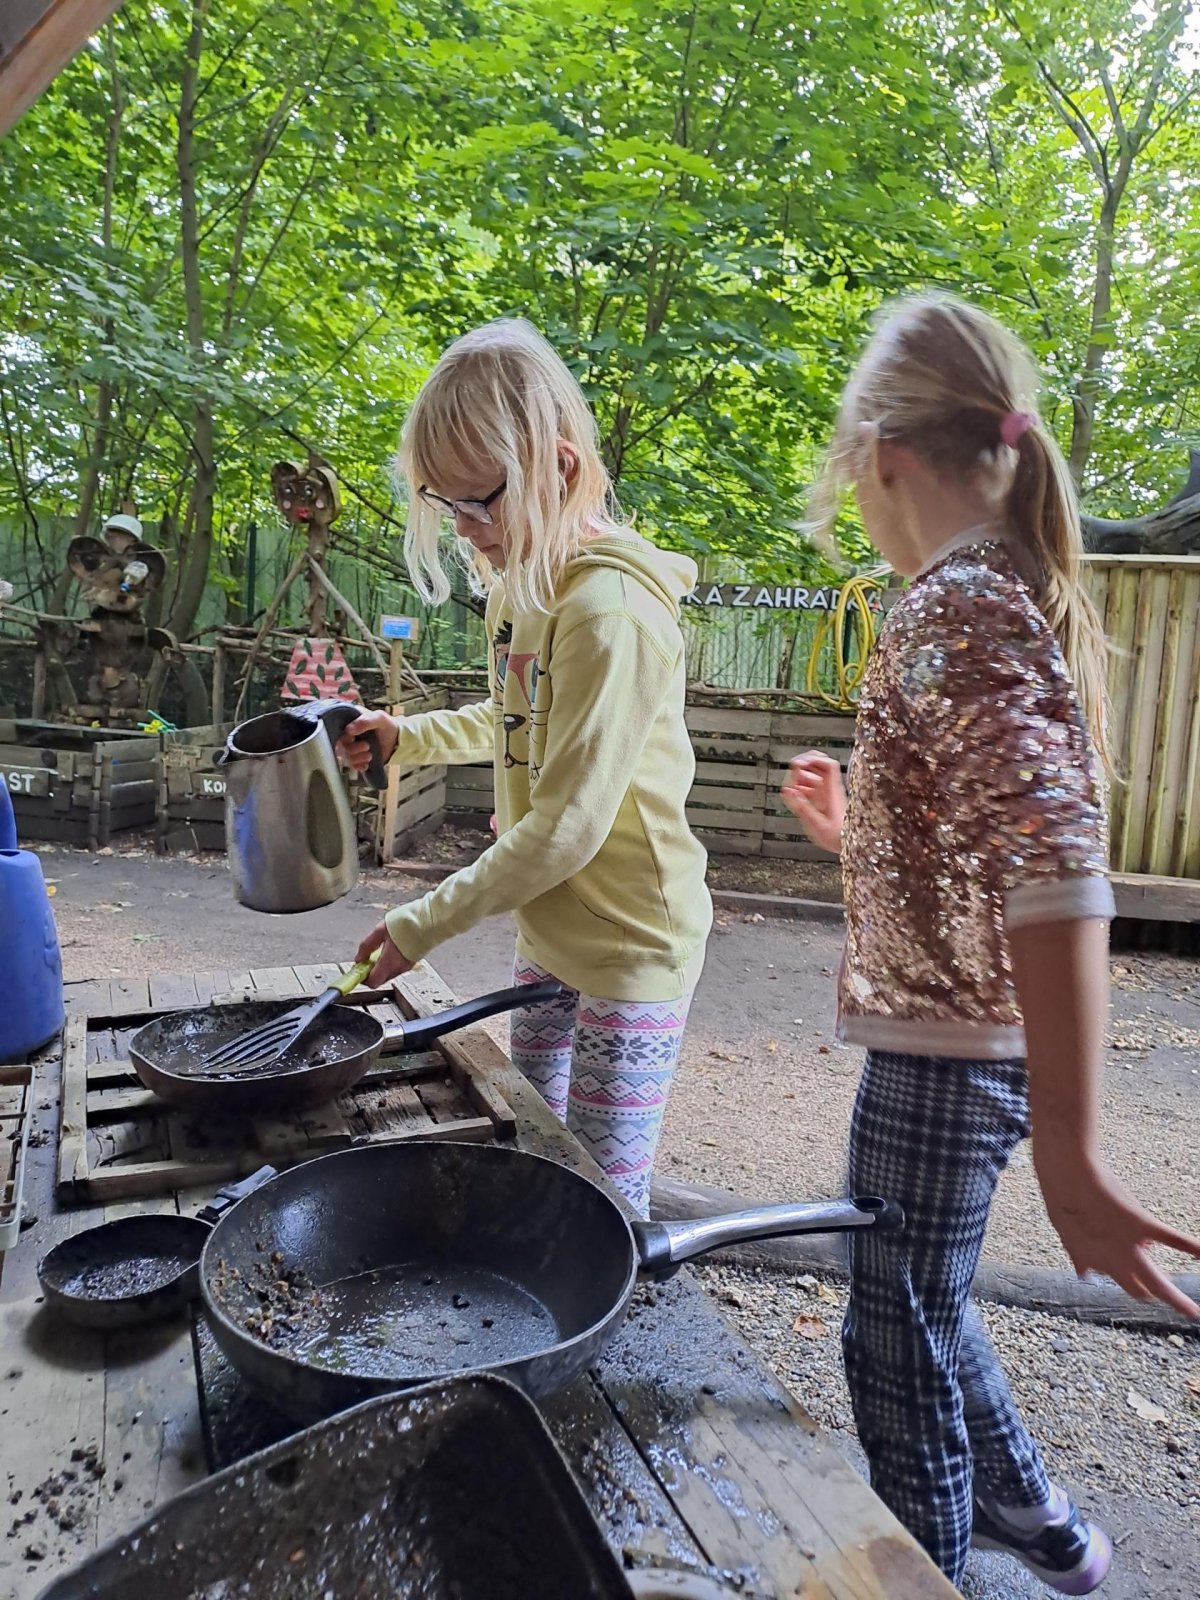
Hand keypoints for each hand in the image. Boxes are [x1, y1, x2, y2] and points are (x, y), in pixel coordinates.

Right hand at [335, 708, 399, 771]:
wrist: (397, 741)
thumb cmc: (388, 726)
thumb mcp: (379, 718)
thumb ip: (365, 721)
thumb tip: (348, 730)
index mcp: (350, 721)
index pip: (337, 731)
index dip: (344, 737)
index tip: (353, 738)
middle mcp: (348, 735)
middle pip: (340, 746)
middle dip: (354, 749)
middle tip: (367, 746)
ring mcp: (351, 747)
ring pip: (345, 757)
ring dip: (357, 759)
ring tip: (370, 755)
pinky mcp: (356, 758)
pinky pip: (351, 765)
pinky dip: (359, 766)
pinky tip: (367, 764)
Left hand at [355, 921, 413, 985]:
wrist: (429, 921)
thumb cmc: (407, 923)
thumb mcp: (380, 931)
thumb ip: (367, 945)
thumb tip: (359, 957)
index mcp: (389, 961)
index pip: (372, 982)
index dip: (363, 978)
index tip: (358, 969)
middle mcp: (399, 968)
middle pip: (380, 980)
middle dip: (371, 972)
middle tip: (367, 958)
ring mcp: (407, 966)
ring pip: (388, 975)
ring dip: (380, 968)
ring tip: (379, 951)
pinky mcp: (413, 962)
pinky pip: (397, 969)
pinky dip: (390, 964)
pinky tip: (390, 951)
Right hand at [780, 751, 845, 854]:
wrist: (849, 846)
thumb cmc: (838, 838)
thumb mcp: (818, 824)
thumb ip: (802, 807)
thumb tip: (789, 791)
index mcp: (833, 791)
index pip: (828, 764)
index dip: (812, 759)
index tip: (798, 764)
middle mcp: (831, 789)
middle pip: (819, 764)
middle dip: (803, 764)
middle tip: (793, 772)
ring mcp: (827, 793)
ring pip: (814, 775)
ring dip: (801, 777)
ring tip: (792, 787)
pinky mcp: (823, 800)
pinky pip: (812, 787)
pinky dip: (802, 787)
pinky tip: (796, 795)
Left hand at [1036, 1151, 1199, 1318]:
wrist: (1067, 1176)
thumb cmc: (1063, 1200)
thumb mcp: (1067, 1234)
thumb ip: (1078, 1255)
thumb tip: (1084, 1274)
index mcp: (1093, 1262)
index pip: (1122, 1285)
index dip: (1134, 1286)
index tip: (1142, 1288)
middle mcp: (1112, 1261)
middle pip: (1139, 1290)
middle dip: (1151, 1294)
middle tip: (1164, 1297)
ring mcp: (1128, 1245)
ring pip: (1157, 1283)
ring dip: (1176, 1300)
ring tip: (1192, 1313)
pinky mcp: (1142, 1225)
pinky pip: (1173, 1239)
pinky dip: (1192, 1247)